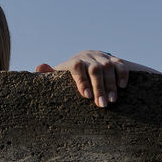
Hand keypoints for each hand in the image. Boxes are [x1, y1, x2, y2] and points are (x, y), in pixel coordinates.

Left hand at [35, 50, 157, 107]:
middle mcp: (88, 57)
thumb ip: (50, 73)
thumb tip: (38, 67)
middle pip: (94, 69)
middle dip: (99, 87)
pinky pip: (120, 65)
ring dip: (110, 84)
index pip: (77, 67)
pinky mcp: (114, 59)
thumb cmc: (71, 74)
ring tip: (112, 100)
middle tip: (102, 105)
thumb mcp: (61, 74)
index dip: (81, 80)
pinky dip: (122, 75)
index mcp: (74, 61)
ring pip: (108, 67)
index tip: (86, 96)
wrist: (88, 59)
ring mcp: (102, 57)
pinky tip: (123, 87)